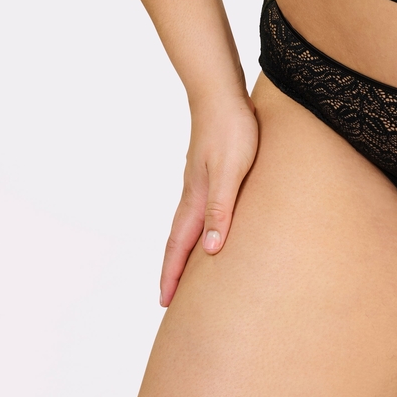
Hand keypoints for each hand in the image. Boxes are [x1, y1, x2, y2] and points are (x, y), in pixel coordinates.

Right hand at [160, 94, 258, 305]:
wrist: (221, 93)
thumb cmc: (231, 130)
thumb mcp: (231, 171)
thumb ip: (220, 208)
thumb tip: (209, 251)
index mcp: (196, 198)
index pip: (180, 246)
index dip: (172, 275)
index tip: (165, 303)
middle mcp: (193, 192)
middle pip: (178, 239)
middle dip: (173, 268)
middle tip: (169, 297)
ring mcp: (198, 179)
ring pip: (187, 223)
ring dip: (184, 249)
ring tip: (186, 269)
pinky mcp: (208, 168)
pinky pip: (199, 207)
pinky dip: (197, 226)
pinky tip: (207, 223)